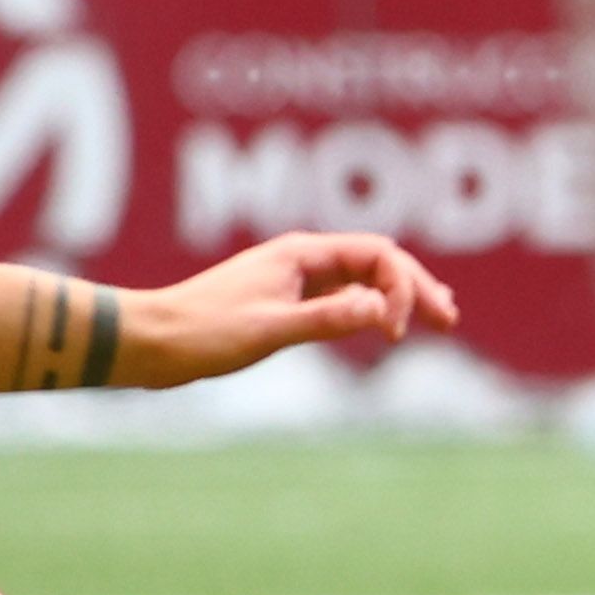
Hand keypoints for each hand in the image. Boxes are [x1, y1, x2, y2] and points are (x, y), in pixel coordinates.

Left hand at [130, 231, 460, 385]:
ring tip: (433, 318)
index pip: (377, 254)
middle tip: (449, 319)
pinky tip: (383, 321)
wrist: (145, 342)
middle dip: (416, 287)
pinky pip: (341, 295)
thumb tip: (380, 308)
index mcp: (300, 253)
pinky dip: (371, 306)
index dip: (401, 287)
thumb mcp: (268, 330)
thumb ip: (326, 318)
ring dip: (398, 296)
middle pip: (378, 262)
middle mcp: (301, 259)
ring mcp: (292, 278)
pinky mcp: (282, 301)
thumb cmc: (199, 333)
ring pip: (362, 278)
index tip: (394, 332)